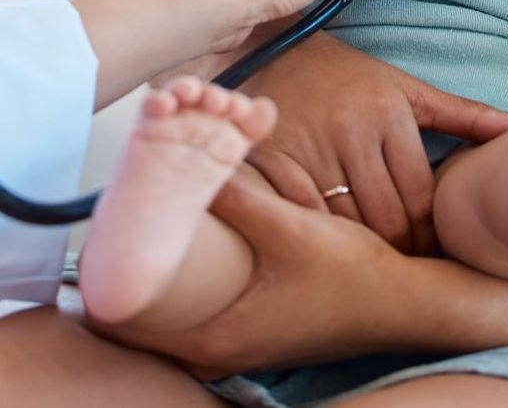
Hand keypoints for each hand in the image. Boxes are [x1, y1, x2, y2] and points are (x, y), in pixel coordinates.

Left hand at [88, 166, 412, 376]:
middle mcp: (217, 350)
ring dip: (162, 276)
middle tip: (123, 221)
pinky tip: (201, 242)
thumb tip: (199, 159)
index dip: (104, 281)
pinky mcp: (254, 329)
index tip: (99, 238)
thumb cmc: (351, 277)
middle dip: (131, 272)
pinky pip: (200, 308)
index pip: (125, 323)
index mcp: (214, 336)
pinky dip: (191, 281)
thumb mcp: (293, 230)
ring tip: (152, 226)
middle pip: (143, 319)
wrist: (407, 304)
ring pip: (173, 314)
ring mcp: (236, 344)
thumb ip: (243, 200)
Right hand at [242, 33, 507, 255]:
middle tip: (405, 272)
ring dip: (359, 255)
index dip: (430, 238)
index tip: (432, 255)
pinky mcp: (269, 160)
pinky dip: (315, 242)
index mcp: (391, 110)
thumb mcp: (410, 91)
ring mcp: (308, 145)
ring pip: (345, 228)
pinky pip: (301, 221)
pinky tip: (323, 251)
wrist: (275, 46)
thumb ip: (469, 116)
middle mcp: (352, 127)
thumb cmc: (353, 79)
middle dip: (400, 254)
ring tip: (368, 269)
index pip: (421, 199)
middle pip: (386, 219)